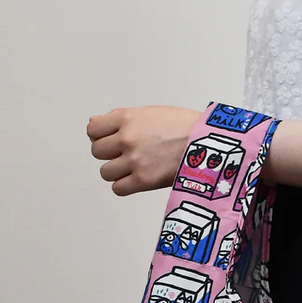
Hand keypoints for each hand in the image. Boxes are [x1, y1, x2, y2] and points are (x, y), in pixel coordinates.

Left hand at [86, 105, 202, 195]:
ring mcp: (134, 160)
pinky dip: (125, 186)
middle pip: (97, 151)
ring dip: (116, 171)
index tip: (111, 139)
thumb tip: (93, 123)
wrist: (209, 143)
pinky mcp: (144, 180)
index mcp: (127, 118)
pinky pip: (118, 188)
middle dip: (109, 154)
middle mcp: (127, 138)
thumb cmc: (184, 127)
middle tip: (127, 154)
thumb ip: (120, 119)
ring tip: (134, 168)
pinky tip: (137, 179)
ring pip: (105, 172)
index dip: (100, 136)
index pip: (93, 129)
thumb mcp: (150, 113)